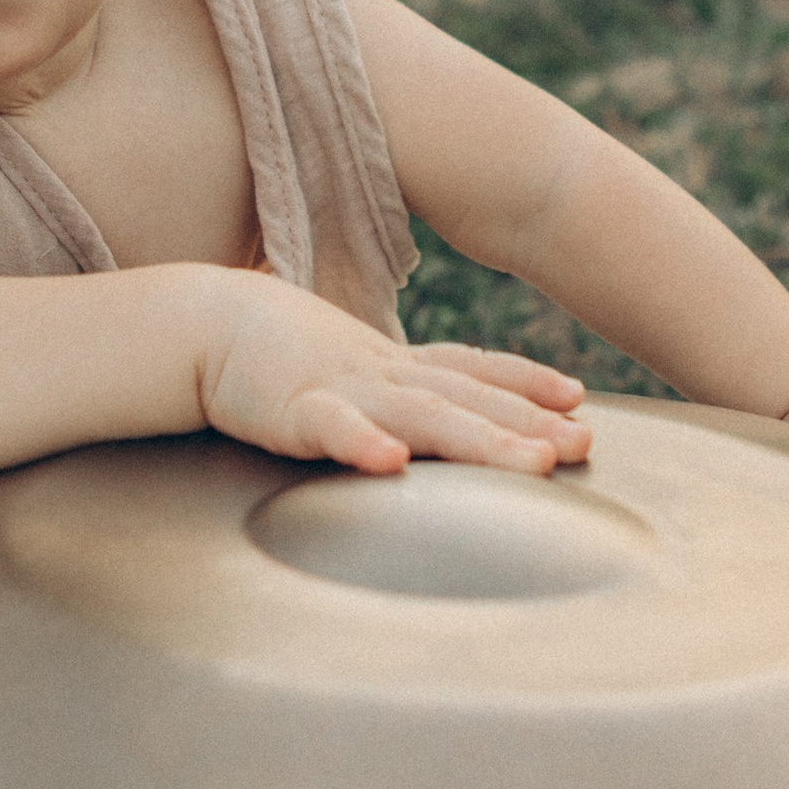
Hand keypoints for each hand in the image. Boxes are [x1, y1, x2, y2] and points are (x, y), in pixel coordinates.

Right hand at [199, 275, 590, 476]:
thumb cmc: (276, 353)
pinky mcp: (294, 410)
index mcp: (395, 365)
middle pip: (469, 399)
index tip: (578, 399)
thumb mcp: (348, 371)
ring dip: (484, 440)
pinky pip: (334, 429)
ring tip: (536, 465)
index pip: (473, 368)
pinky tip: (394, 465)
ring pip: (425, 416)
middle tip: (586, 444)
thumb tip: (422, 427)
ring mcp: (344, 388)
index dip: (527, 383)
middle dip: (530, 422)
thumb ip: (391, 393)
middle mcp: (383, 373)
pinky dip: (364, 444)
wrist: (203, 323)